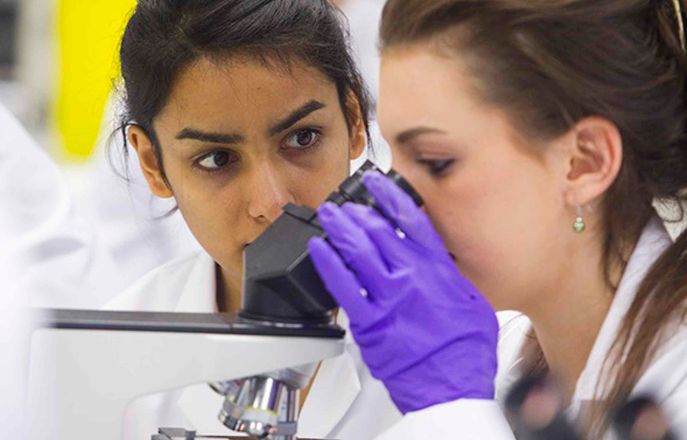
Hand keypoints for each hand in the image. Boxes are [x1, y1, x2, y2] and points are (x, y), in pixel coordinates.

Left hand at [308, 171, 498, 413]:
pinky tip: (318, 248)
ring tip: (328, 216)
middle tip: (346, 205)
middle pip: (378, 231)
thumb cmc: (465, 352)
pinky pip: (341, 285)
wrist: (452, 389)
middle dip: (358, 212)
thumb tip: (437, 262)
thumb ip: (450, 277)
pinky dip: (327, 262)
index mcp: (438, 270)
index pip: (411, 220)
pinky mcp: (368, 322)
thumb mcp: (473, 303)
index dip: (390, 196)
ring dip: (339, 228)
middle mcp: (411, 277)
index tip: (377, 183)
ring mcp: (387, 298)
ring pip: (357, 251)